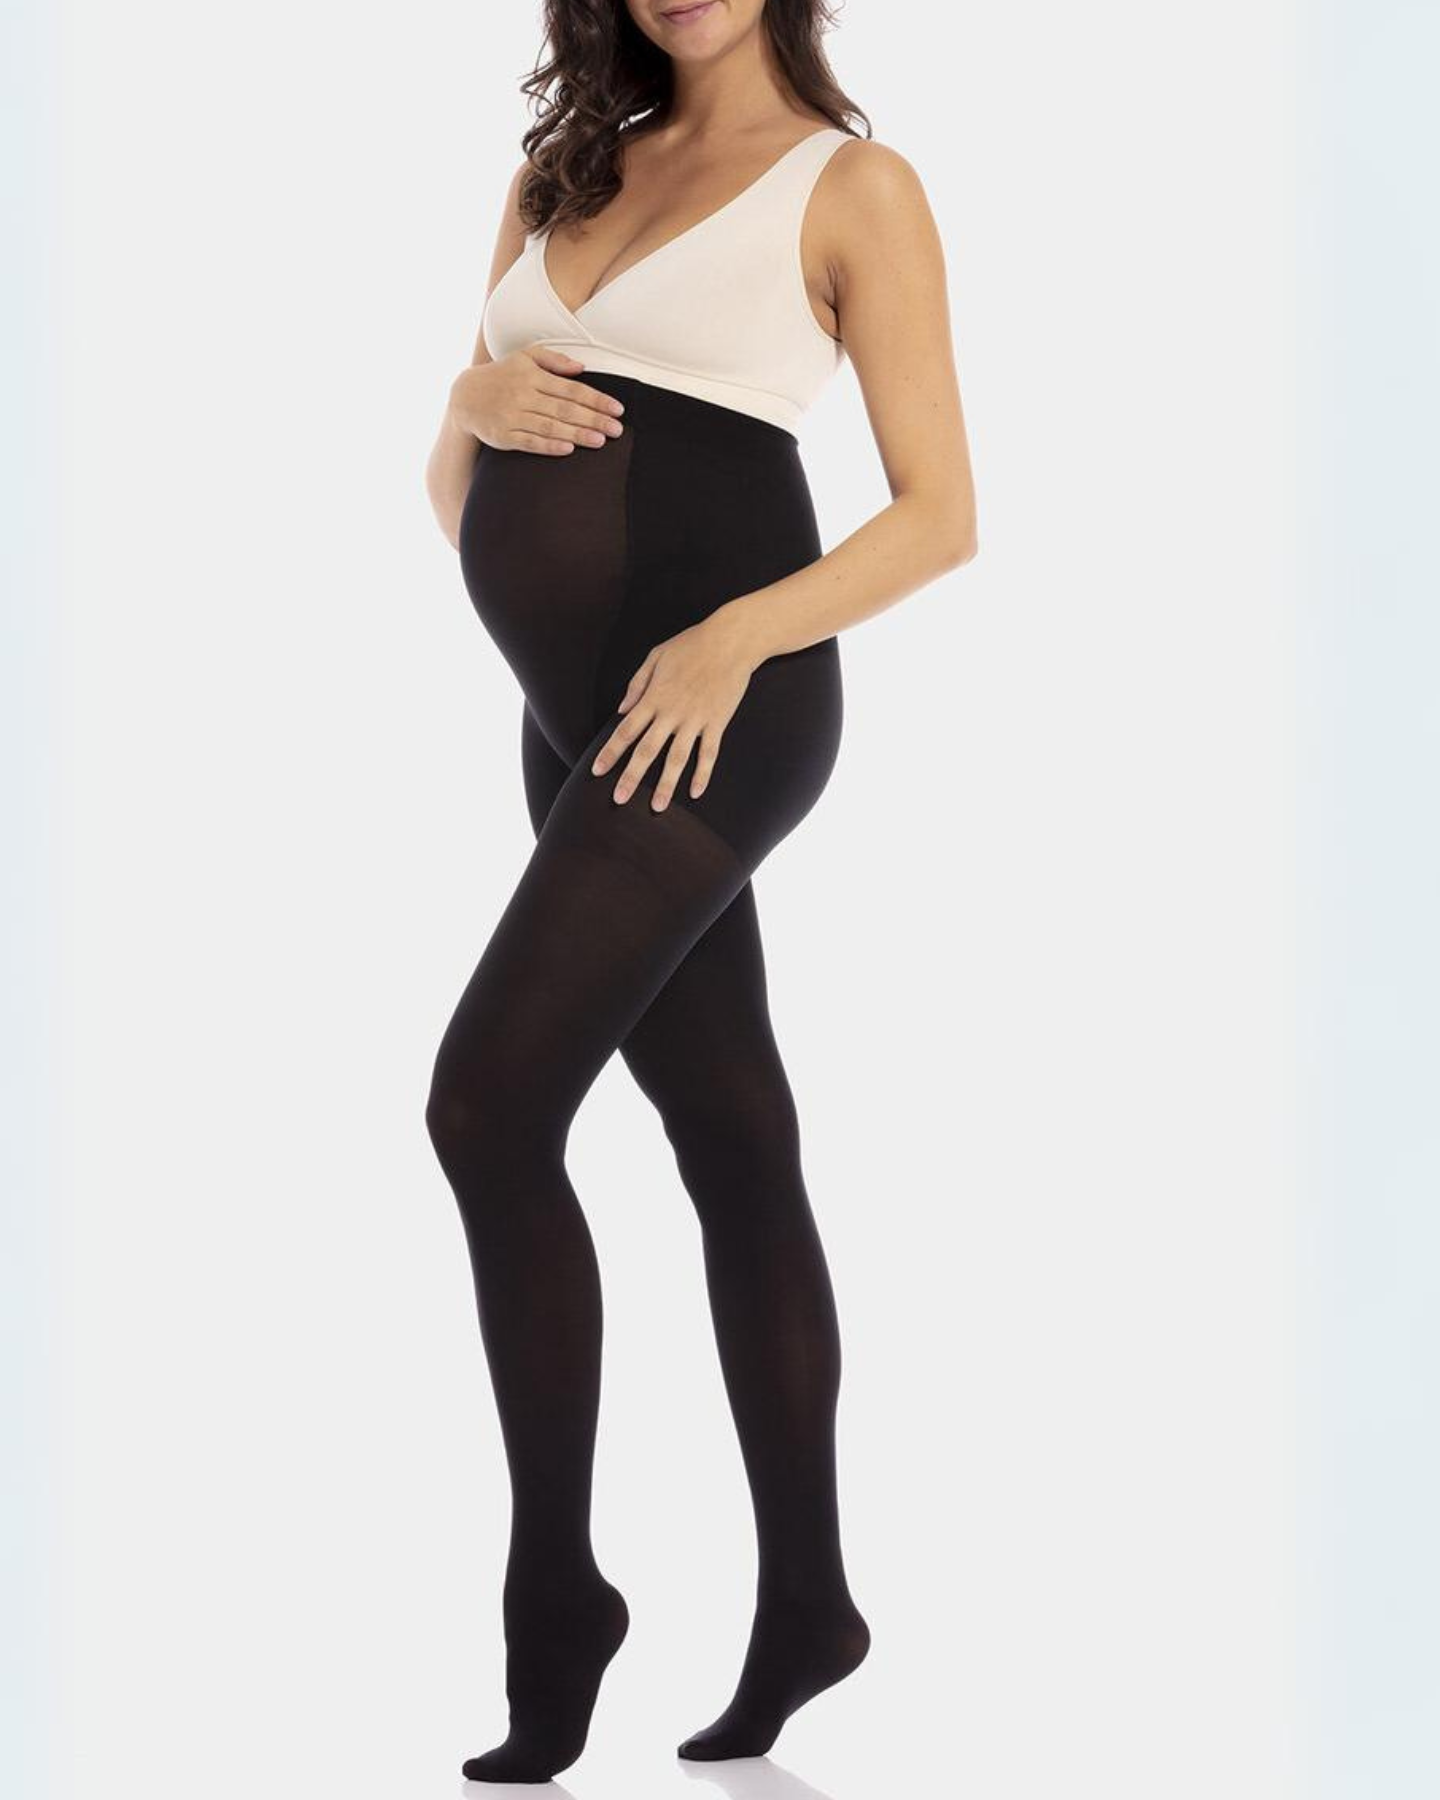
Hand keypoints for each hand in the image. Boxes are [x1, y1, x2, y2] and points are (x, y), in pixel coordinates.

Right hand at [448, 345, 625, 454]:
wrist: (465, 396)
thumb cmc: (502, 376)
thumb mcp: (524, 357)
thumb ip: (553, 360)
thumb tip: (581, 367)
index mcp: (532, 376)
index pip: (571, 389)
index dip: (596, 399)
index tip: (617, 409)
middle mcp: (523, 395)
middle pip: (565, 409)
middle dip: (593, 419)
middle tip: (617, 429)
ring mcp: (512, 416)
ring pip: (550, 426)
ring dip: (577, 434)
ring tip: (600, 441)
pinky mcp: (503, 436)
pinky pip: (529, 442)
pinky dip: (548, 445)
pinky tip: (568, 449)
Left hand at [591, 611, 761, 810]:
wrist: (731, 641)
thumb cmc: (691, 644)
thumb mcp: (656, 656)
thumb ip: (636, 684)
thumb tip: (621, 709)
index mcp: (654, 697)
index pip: (625, 731)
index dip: (610, 753)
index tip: (597, 771)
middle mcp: (672, 713)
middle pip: (646, 751)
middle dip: (631, 777)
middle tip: (618, 800)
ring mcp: (696, 720)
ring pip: (677, 759)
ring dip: (666, 785)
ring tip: (657, 807)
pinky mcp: (717, 722)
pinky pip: (709, 753)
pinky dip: (703, 774)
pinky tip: (696, 792)